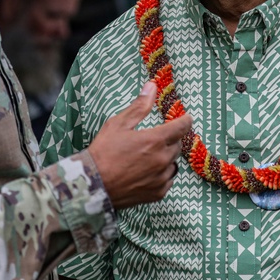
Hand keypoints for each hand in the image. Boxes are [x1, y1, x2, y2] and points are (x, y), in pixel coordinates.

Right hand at [88, 82, 191, 209]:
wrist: (93, 184)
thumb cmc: (103, 152)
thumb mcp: (118, 124)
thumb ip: (139, 106)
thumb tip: (152, 86)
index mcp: (155, 140)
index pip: (181, 127)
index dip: (185, 121)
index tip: (187, 119)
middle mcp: (162, 160)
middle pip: (178, 146)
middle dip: (171, 140)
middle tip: (158, 138)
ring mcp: (161, 178)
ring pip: (174, 164)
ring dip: (167, 158)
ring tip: (150, 156)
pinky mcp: (157, 193)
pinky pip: (168, 180)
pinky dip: (162, 174)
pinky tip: (148, 171)